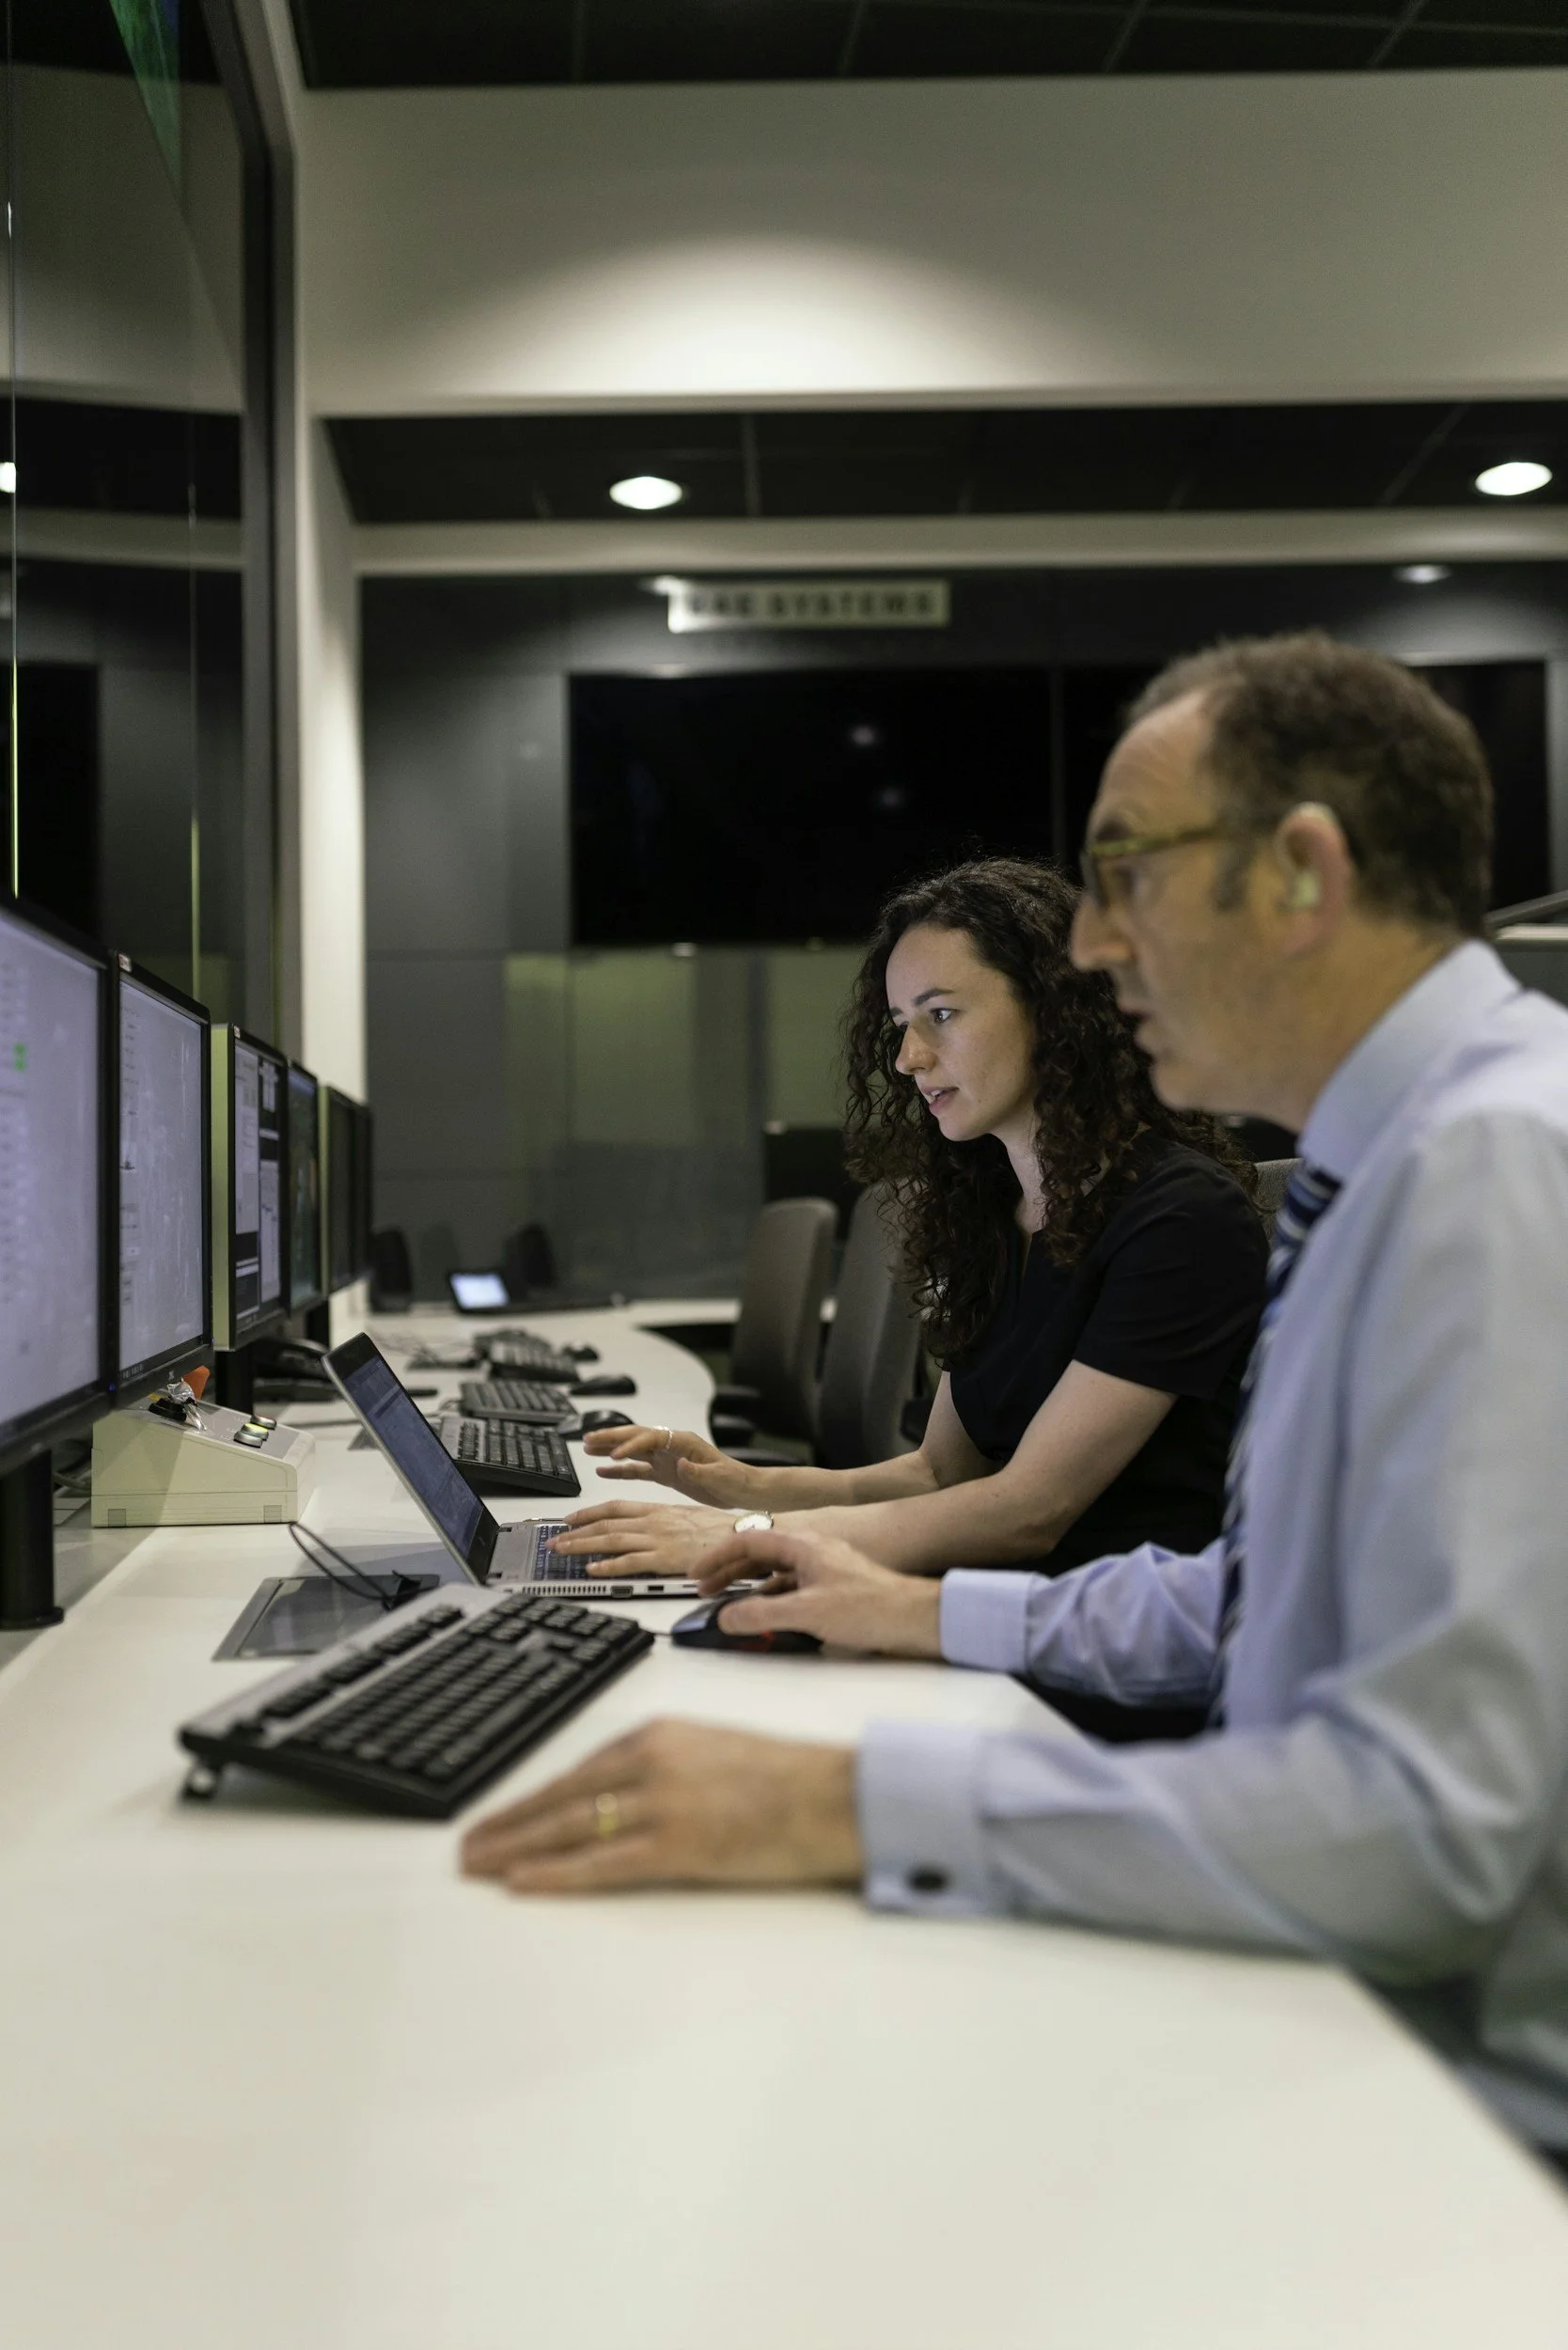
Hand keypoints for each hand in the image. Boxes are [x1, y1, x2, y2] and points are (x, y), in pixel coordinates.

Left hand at [460, 1719, 861, 1892]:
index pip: (579, 1768)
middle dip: (509, 1821)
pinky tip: (522, 1881)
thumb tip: (620, 1799)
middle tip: (467, 1844)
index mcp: (660, 1733)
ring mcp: (663, 1801)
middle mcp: (652, 1759)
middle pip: (562, 1795)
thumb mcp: (714, 1751)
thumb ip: (665, 1767)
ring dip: (515, 1845)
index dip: (533, 1796)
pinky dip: (556, 1872)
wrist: (839, 1795)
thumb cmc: (788, 1778)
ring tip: (477, 1865)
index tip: (500, 1814)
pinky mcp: (678, 1844)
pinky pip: (602, 1861)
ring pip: (570, 1824)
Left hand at [548, 1498, 739, 1576]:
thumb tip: (647, 1530)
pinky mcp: (665, 1558)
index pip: (615, 1508)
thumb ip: (664, 1521)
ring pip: (611, 1540)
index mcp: (658, 1510)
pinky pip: (630, 1562)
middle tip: (555, 1539)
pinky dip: (609, 1566)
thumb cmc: (721, 1529)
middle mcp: (654, 1522)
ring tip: (562, 1552)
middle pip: (606, 1524)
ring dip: (582, 1546)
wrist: (743, 1535)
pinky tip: (593, 1571)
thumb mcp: (687, 1517)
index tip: (570, 1519)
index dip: (589, 1513)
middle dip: (576, 1531)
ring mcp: (658, 1539)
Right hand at [582, 1423, 758, 1508]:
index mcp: (684, 1442)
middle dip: (611, 1437)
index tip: (614, 1454)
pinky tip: (602, 1470)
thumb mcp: (719, 1476)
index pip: (651, 1438)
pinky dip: (619, 1470)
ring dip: (609, 1448)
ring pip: (631, 1450)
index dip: (632, 1445)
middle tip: (587, 1439)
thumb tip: (681, 1463)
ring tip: (586, 1448)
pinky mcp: (664, 1473)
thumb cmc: (735, 1480)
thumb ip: (699, 1470)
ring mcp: (666, 1459)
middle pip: (635, 1436)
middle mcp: (671, 1446)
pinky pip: (637, 1469)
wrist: (743, 1489)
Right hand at [693, 1528, 943, 1658]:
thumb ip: (762, 1614)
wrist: (915, 1617)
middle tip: (705, 1590)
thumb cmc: (872, 1606)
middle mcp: (811, 1551)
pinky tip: (766, 1616)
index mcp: (803, 1545)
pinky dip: (771, 1598)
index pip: (748, 1541)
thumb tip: (727, 1617)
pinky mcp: (833, 1588)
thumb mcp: (807, 1612)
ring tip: (730, 1605)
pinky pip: (791, 1587)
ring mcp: (823, 1568)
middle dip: (728, 1572)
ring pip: (775, 1572)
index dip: (717, 1556)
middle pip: (759, 1555)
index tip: (696, 1573)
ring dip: (749, 1586)